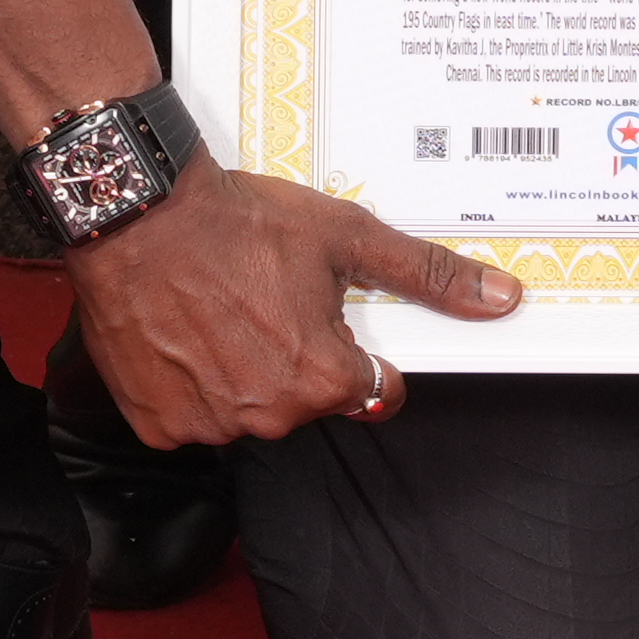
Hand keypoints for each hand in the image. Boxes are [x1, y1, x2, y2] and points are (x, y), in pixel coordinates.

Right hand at [67, 160, 524, 443]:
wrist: (138, 214)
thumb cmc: (239, 223)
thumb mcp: (347, 236)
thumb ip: (427, 276)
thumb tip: (500, 299)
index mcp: (325, 377)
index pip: (376, 393)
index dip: (363, 355)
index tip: (335, 323)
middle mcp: (271, 415)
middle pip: (310, 400)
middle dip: (300, 358)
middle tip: (269, 300)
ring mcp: (210, 425)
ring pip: (250, 408)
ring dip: (243, 371)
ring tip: (222, 309)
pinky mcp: (158, 425)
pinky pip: (192, 416)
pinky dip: (192, 384)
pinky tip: (185, 333)